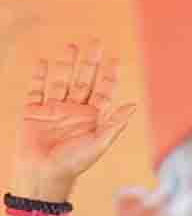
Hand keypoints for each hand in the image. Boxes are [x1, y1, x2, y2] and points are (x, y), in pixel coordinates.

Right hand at [13, 42, 134, 197]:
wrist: (42, 173)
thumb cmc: (74, 163)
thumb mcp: (98, 144)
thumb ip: (114, 124)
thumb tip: (133, 105)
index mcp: (92, 119)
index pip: (103, 92)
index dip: (109, 76)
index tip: (115, 59)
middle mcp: (74, 111)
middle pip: (83, 80)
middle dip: (89, 62)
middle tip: (95, 42)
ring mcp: (53, 109)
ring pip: (61, 80)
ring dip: (66, 63)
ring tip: (71, 46)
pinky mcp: (33, 111)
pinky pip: (36, 89)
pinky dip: (40, 76)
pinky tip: (44, 62)